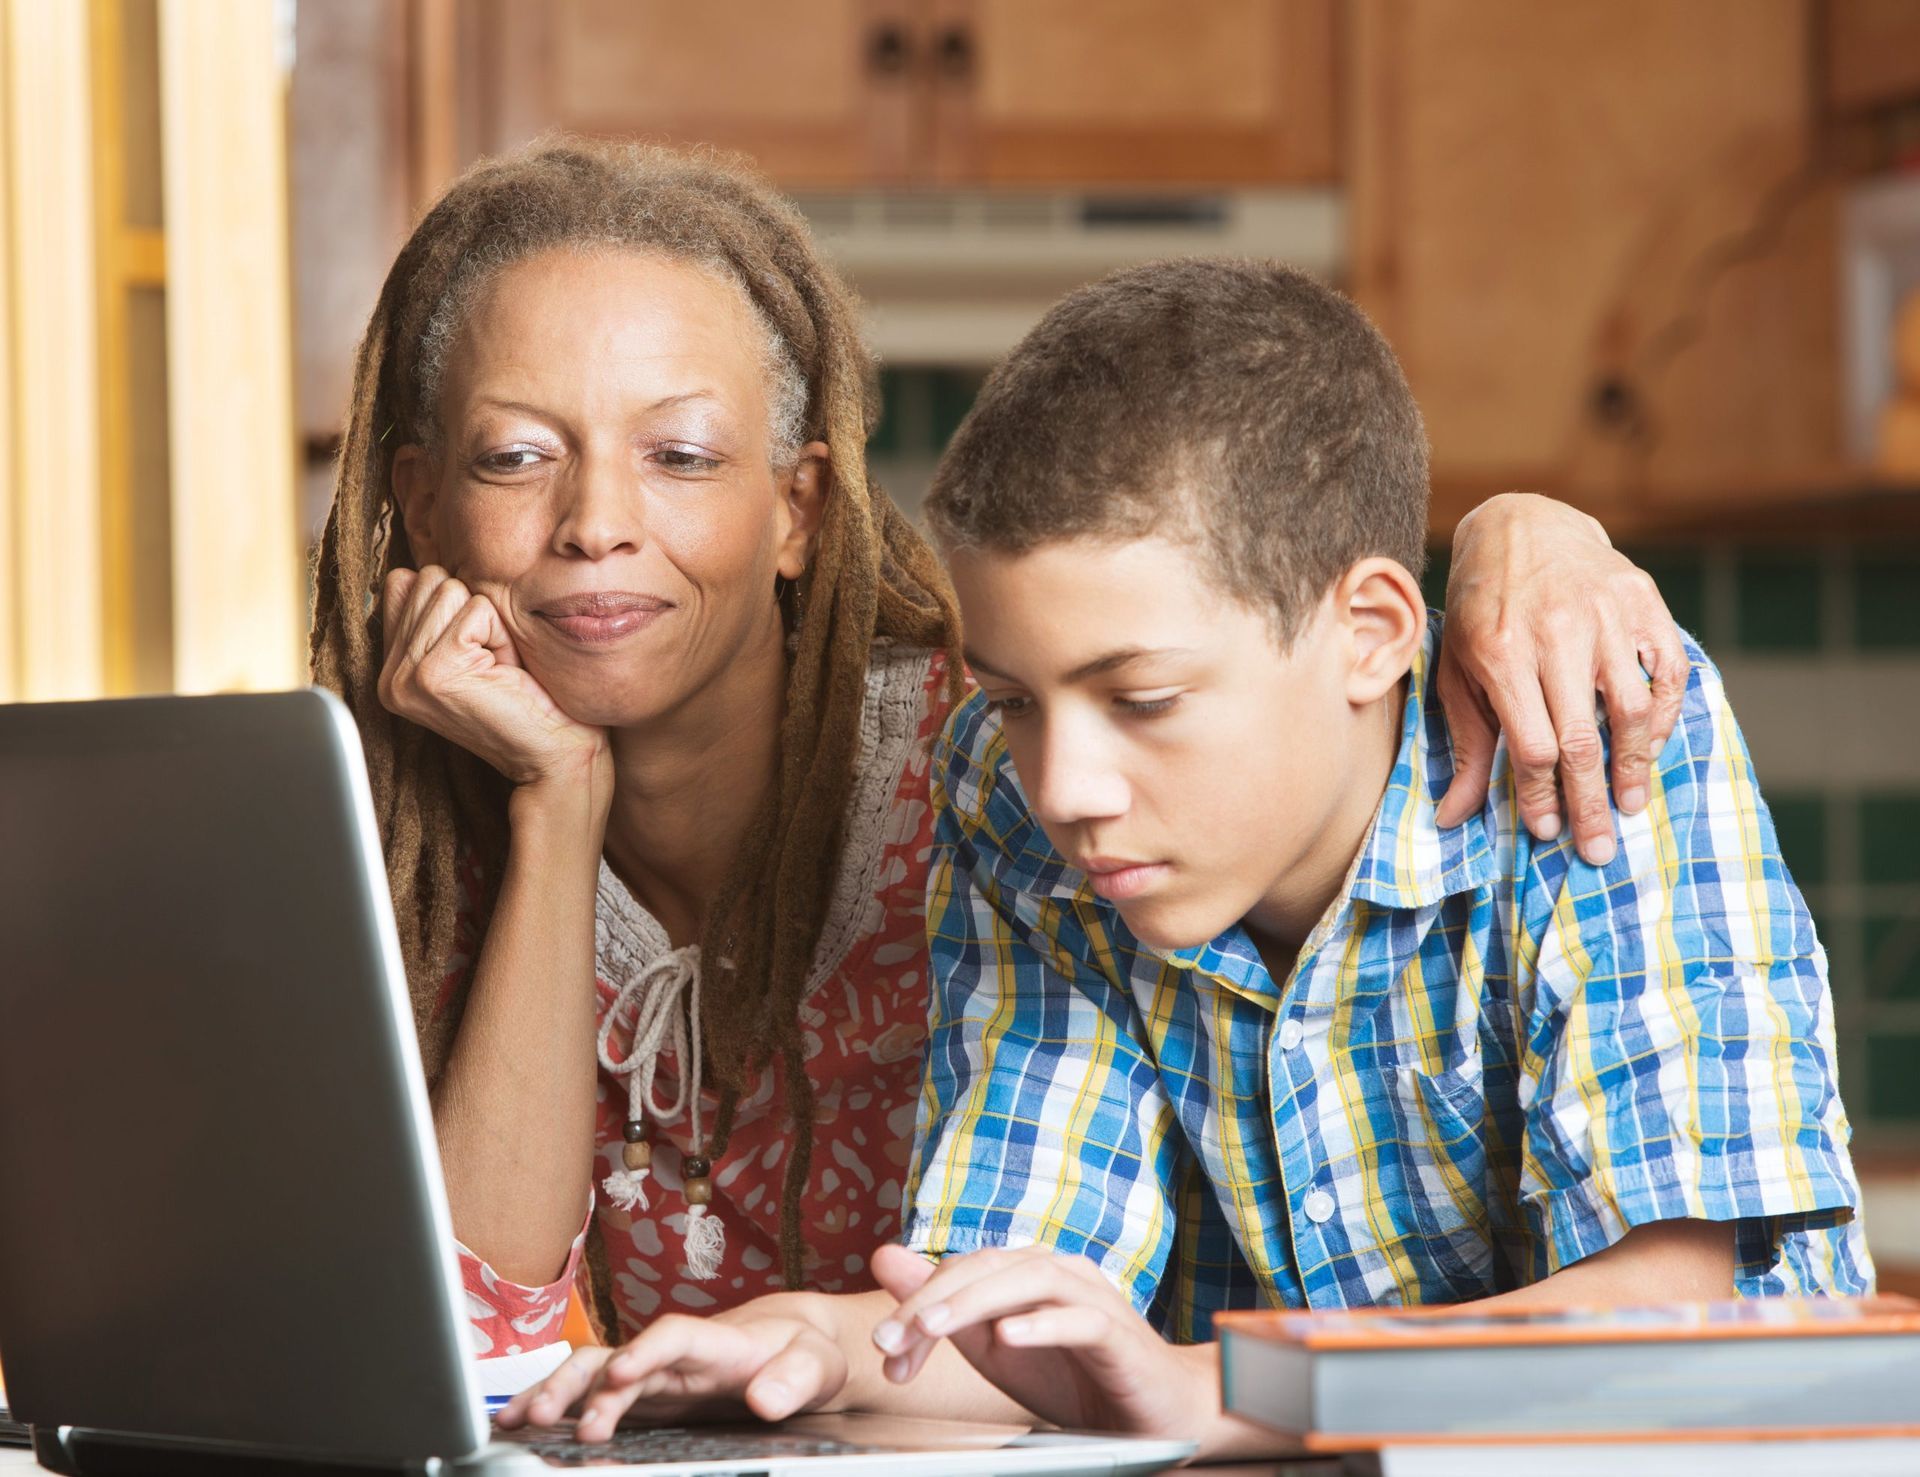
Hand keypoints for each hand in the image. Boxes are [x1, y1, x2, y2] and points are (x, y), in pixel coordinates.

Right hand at [378, 565, 608, 790]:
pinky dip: (502, 636)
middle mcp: (390, 675)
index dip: (458, 604)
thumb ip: (439, 614)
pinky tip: (506, 674)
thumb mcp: (475, 650)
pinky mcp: (435, 672)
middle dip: (475, 611)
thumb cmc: (529, 699)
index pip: (405, 582)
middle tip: (493, 664)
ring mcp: (407, 675)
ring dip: (491, 624)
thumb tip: (421, 568)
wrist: (556, 755)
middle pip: (429, 579)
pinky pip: (476, 610)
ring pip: (451, 590)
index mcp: (393, 668)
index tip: (478, 652)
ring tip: (499, 669)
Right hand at [494, 1304, 849, 1441]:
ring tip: (519, 1419)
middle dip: (580, 1383)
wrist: (795, 1344)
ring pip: (593, 1373)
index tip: (620, 1374)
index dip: (645, 1352)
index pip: (675, 1336)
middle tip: (549, 1415)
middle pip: (617, 1356)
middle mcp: (675, 1355)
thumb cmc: (804, 1351)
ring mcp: (655, 1375)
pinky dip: (556, 1403)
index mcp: (717, 1343)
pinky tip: (520, 1418)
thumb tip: (766, 1400)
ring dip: (556, 1392)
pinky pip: (592, 1395)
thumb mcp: (817, 1364)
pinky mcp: (646, 1396)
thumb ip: (795, 1380)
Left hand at [868, 1244, 1212, 1444]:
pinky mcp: (1120, 1333)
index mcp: (1026, 1271)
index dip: (917, 1304)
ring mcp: (1093, 1296)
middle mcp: (1059, 1271)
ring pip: (1031, 1280)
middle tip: (890, 1339)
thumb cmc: (1077, 1378)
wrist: (1158, 1411)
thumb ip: (946, 1312)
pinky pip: (1082, 1320)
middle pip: (988, 1266)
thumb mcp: (996, 1351)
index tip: (885, 1349)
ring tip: (934, 1327)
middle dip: (932, 1302)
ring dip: (976, 1301)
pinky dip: (1043, 1325)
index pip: (961, 1270)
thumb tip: (885, 1260)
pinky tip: (1011, 1336)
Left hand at [1435, 493, 1688, 864]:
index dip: (1541, 796)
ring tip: (1631, 806)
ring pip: (1633, 710)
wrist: (1521, 525)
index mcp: (1502, 653)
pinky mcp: (1643, 599)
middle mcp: (1556, 632)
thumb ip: (1466, 742)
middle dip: (1590, 803)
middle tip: (1599, 850)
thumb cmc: (1482, 609)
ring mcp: (1605, 613)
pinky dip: (1666, 716)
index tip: (1545, 831)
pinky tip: (1650, 748)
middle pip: (1583, 740)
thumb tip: (1454, 817)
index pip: (1532, 746)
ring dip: (1636, 767)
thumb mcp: (1459, 670)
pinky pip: (1668, 670)